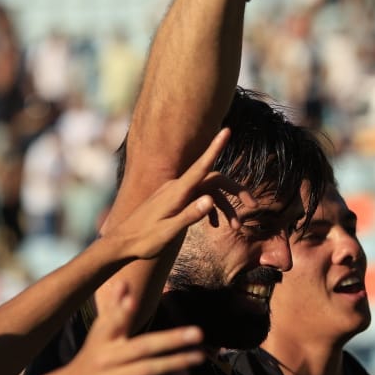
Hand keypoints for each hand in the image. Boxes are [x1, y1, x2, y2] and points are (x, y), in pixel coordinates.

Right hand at [54, 282, 203, 374]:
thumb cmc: (94, 356)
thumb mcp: (100, 334)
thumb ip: (114, 310)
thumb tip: (124, 282)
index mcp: (101, 339)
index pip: (111, 322)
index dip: (122, 311)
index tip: (133, 299)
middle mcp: (104, 359)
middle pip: (141, 348)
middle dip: (171, 340)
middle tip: (198, 333)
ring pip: (147, 371)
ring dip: (175, 363)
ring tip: (198, 356)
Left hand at [99, 128, 226, 262]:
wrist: (120, 244)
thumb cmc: (143, 241)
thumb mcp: (168, 232)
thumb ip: (189, 215)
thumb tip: (210, 201)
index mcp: (175, 193)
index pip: (200, 167)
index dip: (215, 148)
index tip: (226, 130)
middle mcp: (175, 188)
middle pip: (212, 181)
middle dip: (234, 191)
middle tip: (254, 203)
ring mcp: (172, 193)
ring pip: (205, 192)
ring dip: (223, 206)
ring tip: (235, 226)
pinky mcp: (169, 201)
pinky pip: (196, 198)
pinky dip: (208, 209)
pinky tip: (215, 223)